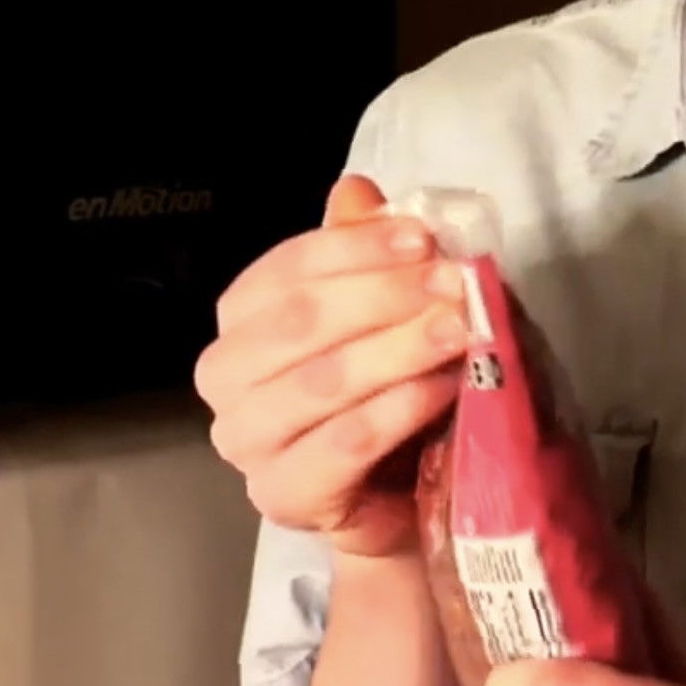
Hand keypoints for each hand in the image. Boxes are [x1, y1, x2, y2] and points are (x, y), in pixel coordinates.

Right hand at [195, 174, 466, 556]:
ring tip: (460, 331)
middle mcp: (226, 376)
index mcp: (243, 318)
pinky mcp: (282, 496)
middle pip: (299, 320)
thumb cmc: (390, 389)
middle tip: (453, 284)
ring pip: (320, 381)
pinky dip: (397, 409)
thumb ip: (367, 253)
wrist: (403, 494)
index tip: (425, 239)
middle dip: (384, 295)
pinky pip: (342, 444)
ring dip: (398, 349)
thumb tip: (356, 189)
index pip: (288, 268)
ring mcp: (247, 442)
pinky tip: (442, 388)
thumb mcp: (388, 311)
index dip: (357, 247)